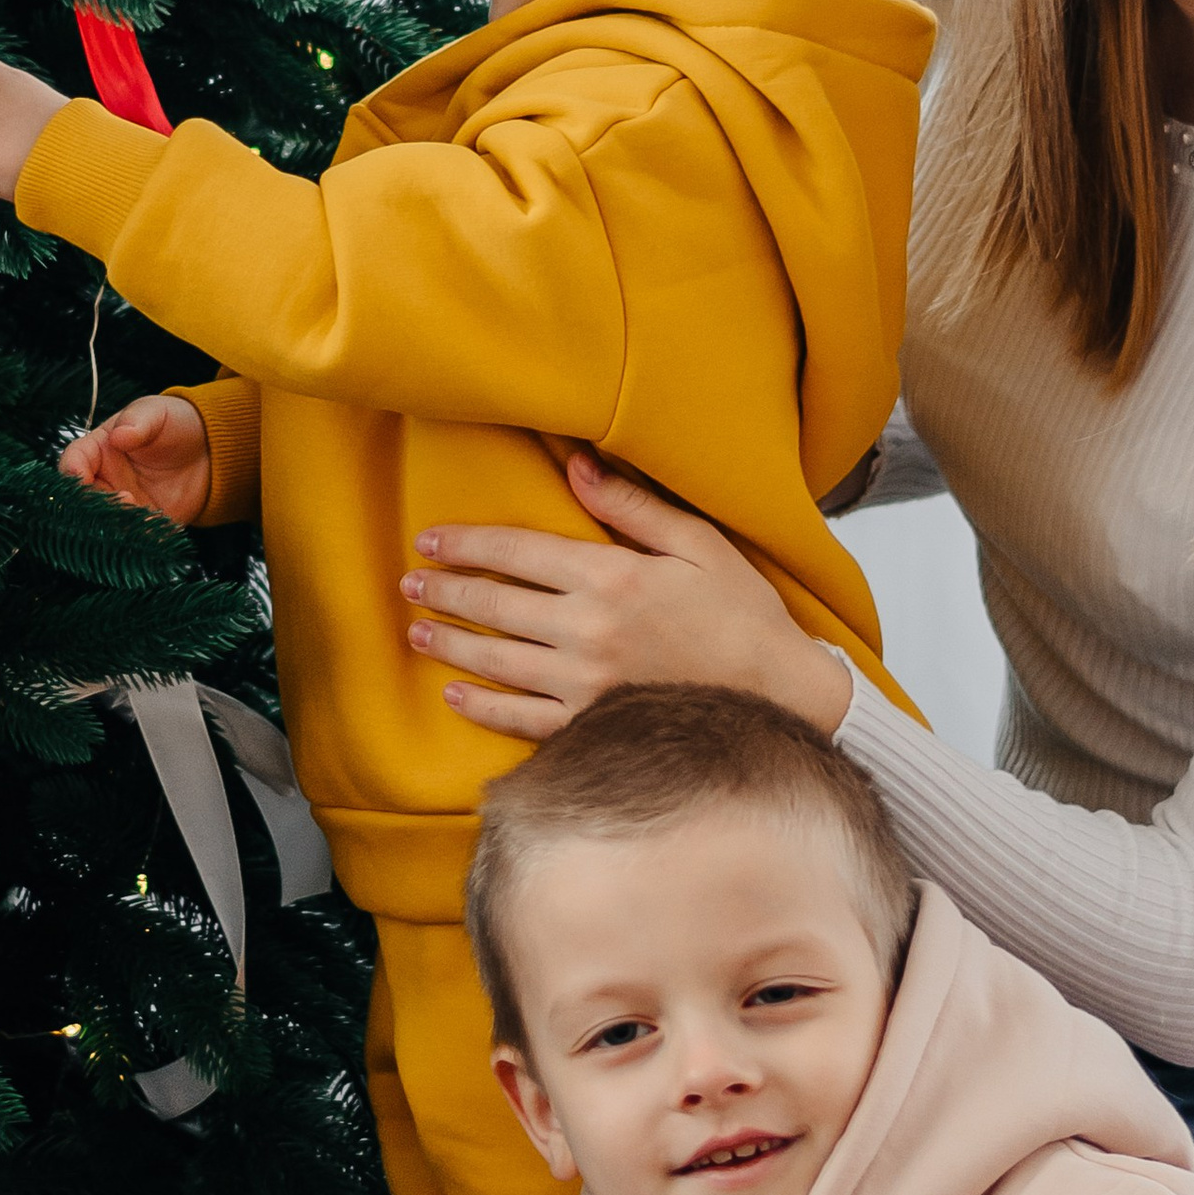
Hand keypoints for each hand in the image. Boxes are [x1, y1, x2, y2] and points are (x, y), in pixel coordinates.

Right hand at [59, 393, 211, 526]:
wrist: (208, 450)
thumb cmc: (174, 424)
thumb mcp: (156, 414)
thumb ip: (138, 422)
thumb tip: (120, 434)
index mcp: (99, 449)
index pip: (73, 462)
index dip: (72, 471)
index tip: (80, 477)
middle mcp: (104, 480)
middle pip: (82, 499)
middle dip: (95, 504)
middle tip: (125, 498)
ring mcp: (122, 504)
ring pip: (105, 523)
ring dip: (116, 524)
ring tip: (142, 512)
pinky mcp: (143, 523)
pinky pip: (133, 537)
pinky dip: (139, 536)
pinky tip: (156, 524)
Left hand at [400, 450, 855, 743]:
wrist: (783, 698)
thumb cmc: (744, 617)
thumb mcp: (698, 545)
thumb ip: (632, 506)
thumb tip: (575, 467)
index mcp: (612, 577)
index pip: (517, 552)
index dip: (467, 544)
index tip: (431, 540)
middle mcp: (589, 631)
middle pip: (495, 605)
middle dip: (445, 592)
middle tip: (410, 584)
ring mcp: (586, 686)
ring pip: (497, 661)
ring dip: (450, 645)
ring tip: (417, 633)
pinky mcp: (593, 727)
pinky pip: (522, 719)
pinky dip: (483, 708)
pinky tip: (457, 695)